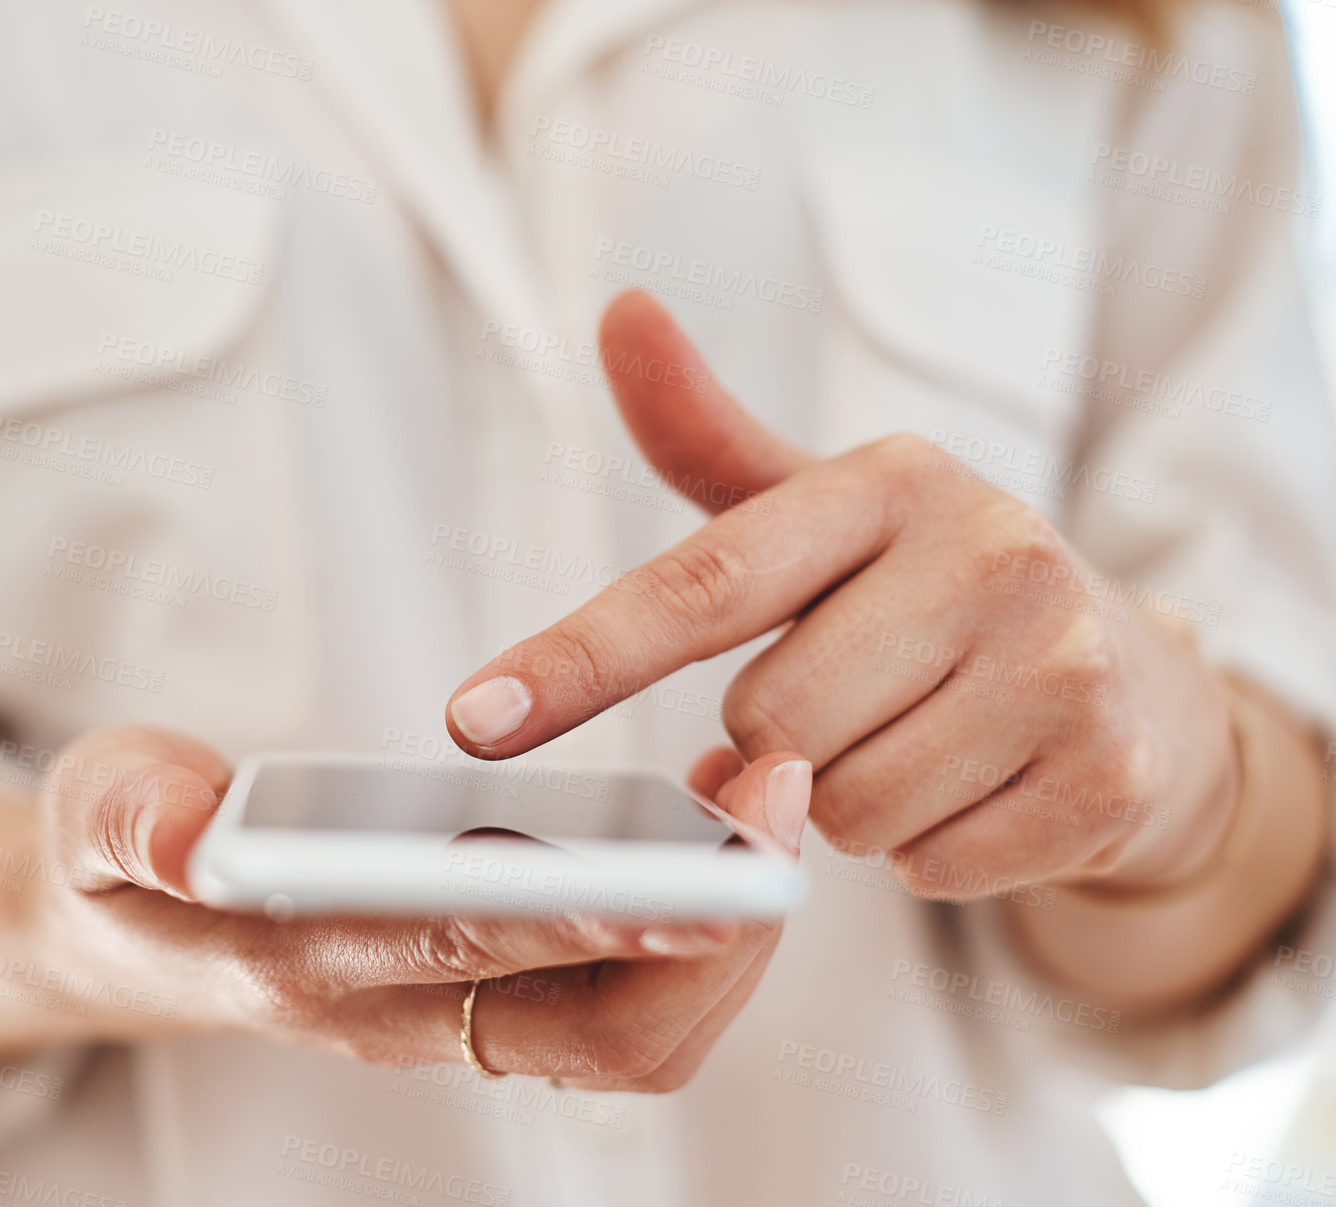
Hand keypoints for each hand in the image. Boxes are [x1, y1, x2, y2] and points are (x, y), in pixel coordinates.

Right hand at [33, 725, 800, 1090]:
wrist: (127, 934)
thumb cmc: (122, 864)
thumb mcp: (97, 816)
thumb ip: (132, 822)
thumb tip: (190, 831)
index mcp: (306, 960)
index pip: (472, 948)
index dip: (595, 918)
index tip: (708, 874)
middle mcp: (399, 1014)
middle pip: (599, 1031)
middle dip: (711, 932)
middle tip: (780, 795)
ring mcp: (450, 1017)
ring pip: (630, 1035)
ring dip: (719, 936)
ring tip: (759, 794)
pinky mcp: (483, 996)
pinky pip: (619, 1003)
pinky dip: (688, 931)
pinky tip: (710, 823)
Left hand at [445, 292, 1238, 899]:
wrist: (1131, 676)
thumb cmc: (932, 590)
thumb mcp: (826, 509)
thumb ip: (709, 437)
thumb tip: (619, 308)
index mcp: (891, 482)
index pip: (704, 581)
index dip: (579, 658)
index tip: (472, 720)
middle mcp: (991, 552)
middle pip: (768, 725)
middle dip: (773, 744)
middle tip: (846, 703)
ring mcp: (1061, 664)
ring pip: (845, 811)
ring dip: (847, 806)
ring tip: (916, 741)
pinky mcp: (1106, 773)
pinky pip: (929, 870)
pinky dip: (924, 853)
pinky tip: (972, 790)